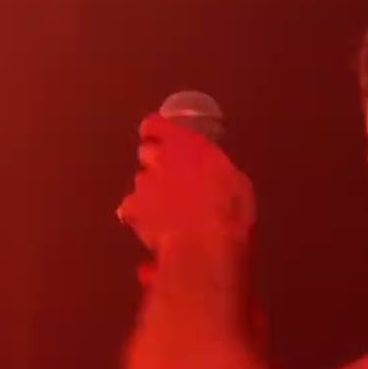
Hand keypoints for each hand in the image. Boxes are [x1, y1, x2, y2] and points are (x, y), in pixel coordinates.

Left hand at [116, 114, 254, 252]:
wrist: (204, 243)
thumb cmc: (230, 208)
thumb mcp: (236, 183)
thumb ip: (215, 172)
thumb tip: (213, 176)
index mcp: (186, 143)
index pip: (156, 124)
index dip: (155, 130)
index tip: (158, 135)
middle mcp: (159, 159)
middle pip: (146, 152)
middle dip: (156, 162)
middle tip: (173, 177)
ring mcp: (142, 185)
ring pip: (141, 183)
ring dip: (151, 191)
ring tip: (169, 210)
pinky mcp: (132, 211)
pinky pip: (131, 211)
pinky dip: (140, 218)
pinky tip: (154, 230)